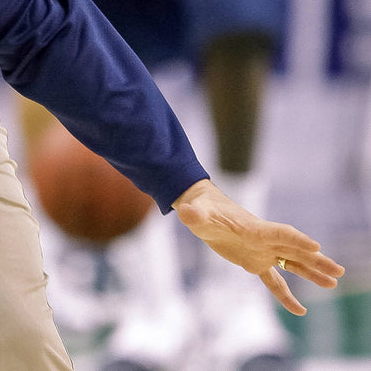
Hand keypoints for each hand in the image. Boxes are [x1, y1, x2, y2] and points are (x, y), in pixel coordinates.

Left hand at [173, 178, 343, 314]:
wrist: (203, 210)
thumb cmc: (201, 210)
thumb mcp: (196, 214)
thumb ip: (193, 215)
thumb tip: (183, 212)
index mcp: (254, 228)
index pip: (279, 233)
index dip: (296, 239)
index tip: (315, 246)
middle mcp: (264, 240)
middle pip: (295, 250)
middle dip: (315, 260)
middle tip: (337, 270)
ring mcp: (262, 252)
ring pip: (291, 264)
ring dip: (311, 273)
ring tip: (333, 283)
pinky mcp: (255, 263)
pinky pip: (274, 281)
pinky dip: (285, 295)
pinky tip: (300, 310)